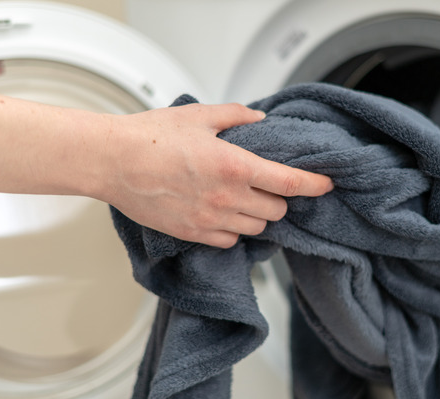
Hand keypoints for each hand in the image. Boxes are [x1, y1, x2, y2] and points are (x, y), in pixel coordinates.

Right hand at [100, 103, 333, 247]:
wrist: (112, 162)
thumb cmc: (150, 137)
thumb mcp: (199, 116)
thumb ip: (236, 116)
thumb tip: (259, 120)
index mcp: (235, 166)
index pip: (290, 183)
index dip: (315, 185)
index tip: (326, 184)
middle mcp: (228, 197)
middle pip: (277, 211)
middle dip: (279, 199)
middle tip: (268, 186)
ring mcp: (211, 219)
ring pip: (256, 229)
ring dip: (258, 216)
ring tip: (244, 199)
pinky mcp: (193, 234)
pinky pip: (230, 241)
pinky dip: (234, 230)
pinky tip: (224, 214)